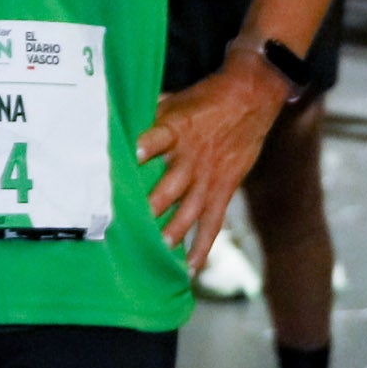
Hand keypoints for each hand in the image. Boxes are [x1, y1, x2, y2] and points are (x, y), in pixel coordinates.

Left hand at [136, 50, 295, 270]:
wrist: (251, 99)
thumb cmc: (205, 100)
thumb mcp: (174, 100)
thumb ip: (149, 117)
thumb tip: (115, 123)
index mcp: (175, 129)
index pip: (156, 139)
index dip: (143, 149)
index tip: (130, 159)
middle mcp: (190, 158)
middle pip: (169, 186)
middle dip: (150, 207)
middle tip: (128, 226)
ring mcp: (207, 177)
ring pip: (189, 210)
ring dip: (173, 231)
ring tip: (157, 250)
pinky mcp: (223, 190)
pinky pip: (212, 223)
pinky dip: (202, 246)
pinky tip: (190, 267)